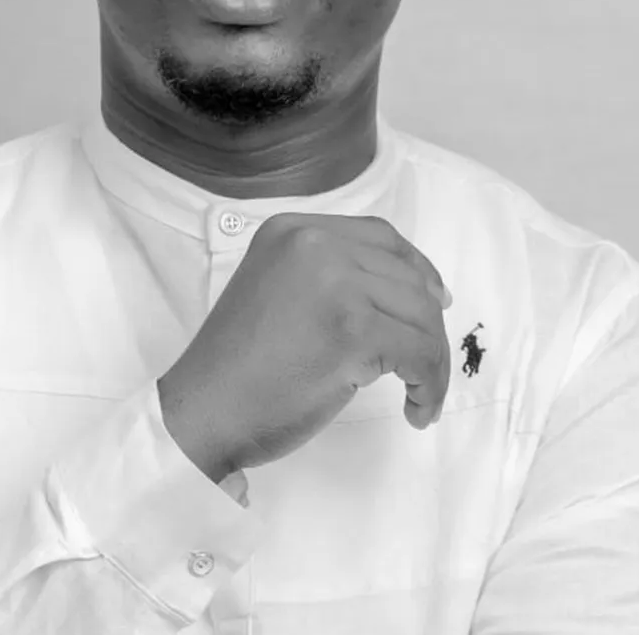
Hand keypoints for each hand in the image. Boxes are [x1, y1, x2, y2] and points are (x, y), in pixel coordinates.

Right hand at [158, 212, 451, 481]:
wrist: (204, 408)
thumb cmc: (238, 365)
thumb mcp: (276, 288)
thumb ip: (325, 274)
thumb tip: (408, 291)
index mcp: (292, 230)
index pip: (380, 236)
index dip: (417, 269)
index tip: (435, 303)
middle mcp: (314, 244)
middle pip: (407, 276)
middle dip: (429, 325)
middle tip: (427, 367)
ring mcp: (335, 282)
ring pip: (421, 314)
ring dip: (433, 361)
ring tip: (421, 396)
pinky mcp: (352, 329)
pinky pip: (420, 353)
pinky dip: (429, 385)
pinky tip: (416, 408)